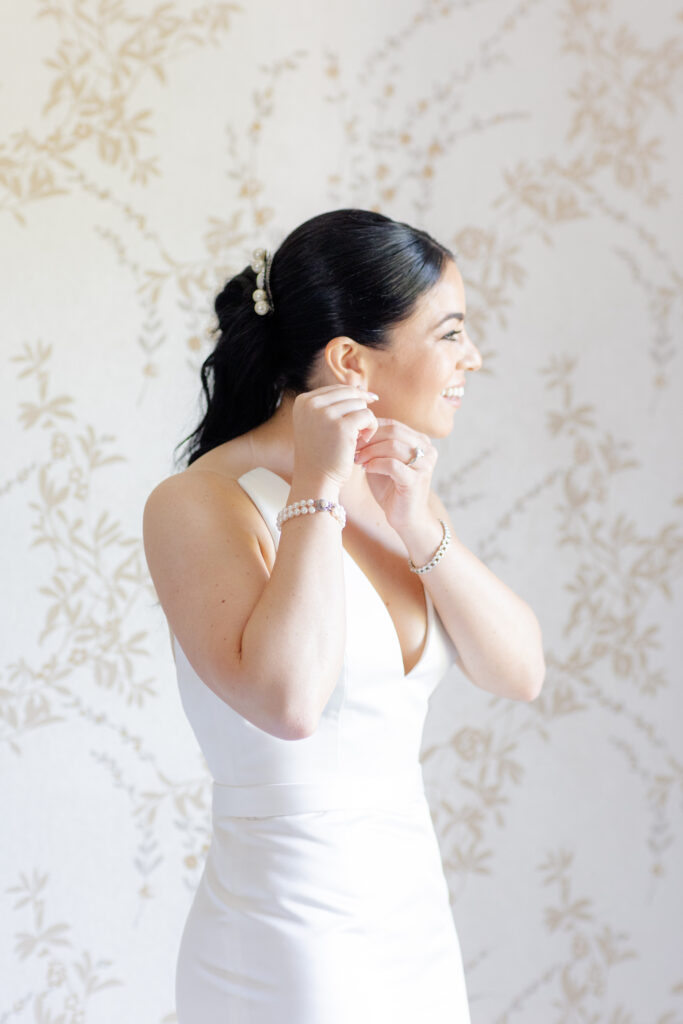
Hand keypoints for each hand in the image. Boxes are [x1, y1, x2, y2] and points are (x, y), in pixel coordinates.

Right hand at [292, 384, 378, 488]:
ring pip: (360, 404)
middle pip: (350, 393)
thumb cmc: (320, 454)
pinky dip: (371, 427)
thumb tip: (362, 387)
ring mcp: (326, 414)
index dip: (353, 399)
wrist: (315, 480)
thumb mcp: (319, 424)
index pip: (338, 389)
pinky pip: (368, 415)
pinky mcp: (342, 426)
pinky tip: (364, 440)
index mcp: (303, 401)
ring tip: (358, 438)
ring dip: (365, 420)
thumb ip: (334, 404)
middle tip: (360, 429)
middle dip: (359, 409)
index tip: (359, 417)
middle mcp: (311, 404)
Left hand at [354, 417, 436, 533]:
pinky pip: (392, 464)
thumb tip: (355, 430)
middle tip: (353, 447)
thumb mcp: (382, 462)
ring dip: (370, 451)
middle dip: (369, 438)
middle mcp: (427, 449)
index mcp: (420, 441)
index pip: (393, 424)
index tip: (352, 437)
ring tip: (357, 459)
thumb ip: (375, 446)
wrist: (407, 519)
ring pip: (393, 445)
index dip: (370, 428)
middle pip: (394, 430)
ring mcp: (424, 464)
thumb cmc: (392, 490)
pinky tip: (366, 469)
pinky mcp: (417, 479)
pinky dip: (375, 464)